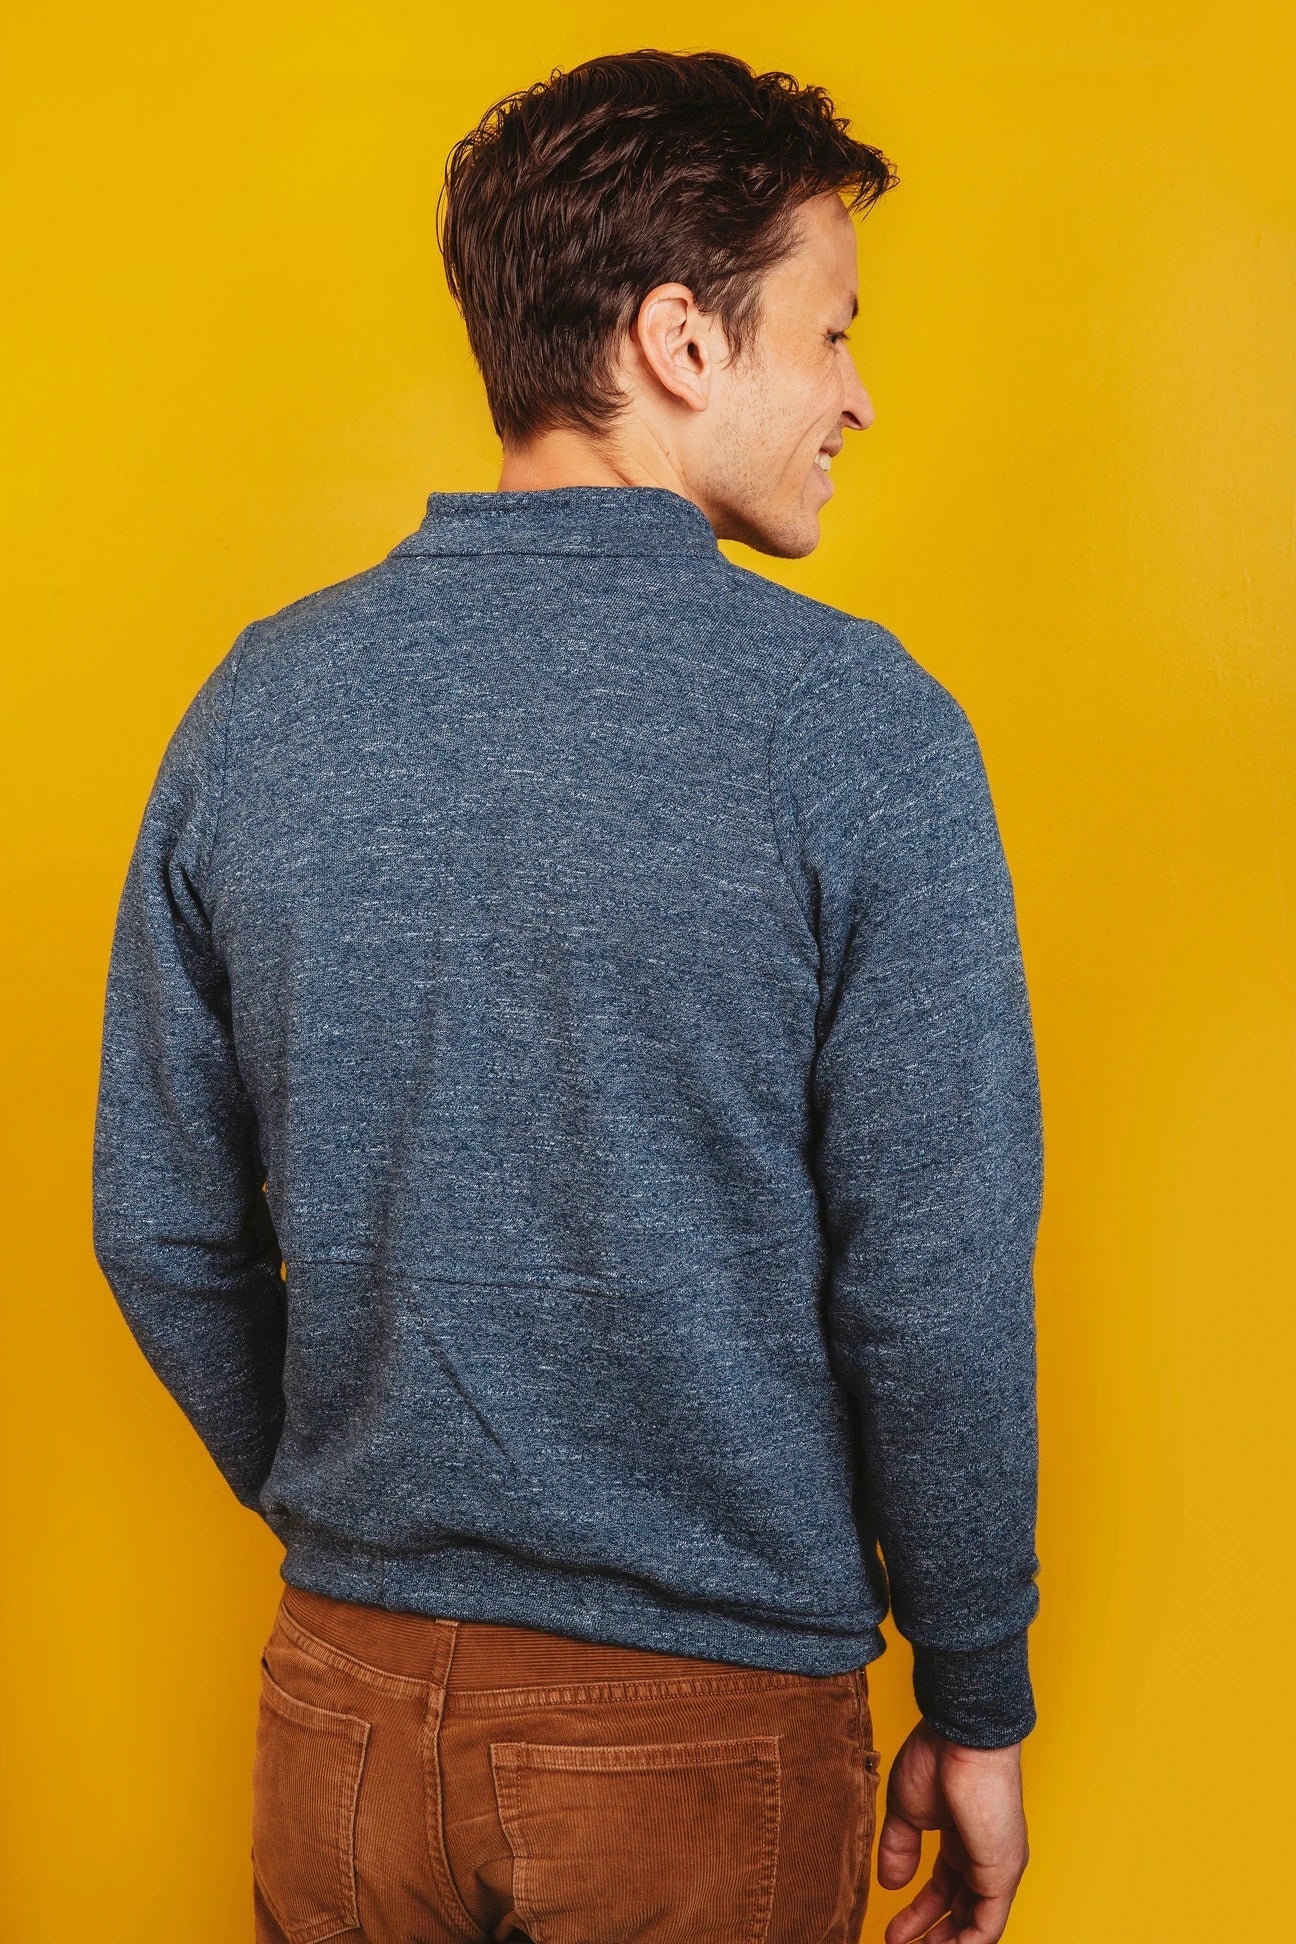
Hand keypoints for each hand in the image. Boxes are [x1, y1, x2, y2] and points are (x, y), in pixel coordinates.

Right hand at [877, 1718, 1029, 1942]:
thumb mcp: (907, 1810)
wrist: (961, 1738)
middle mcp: (983, 1856)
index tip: (892, 1931)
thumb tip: (891, 1883)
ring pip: (975, 1924)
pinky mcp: (1002, 1874)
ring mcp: (996, 1867)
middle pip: (959, 1910)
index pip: (944, 1888)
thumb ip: (900, 1849)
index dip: (918, 1912)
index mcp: (961, 1838)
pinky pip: (987, 1926)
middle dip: (932, 1935)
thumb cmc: (937, 1758)